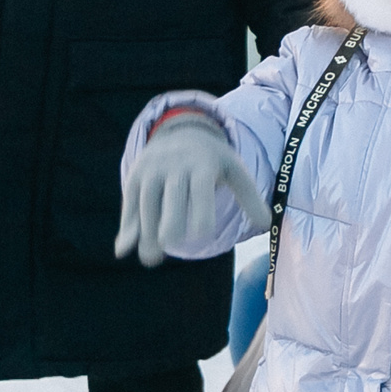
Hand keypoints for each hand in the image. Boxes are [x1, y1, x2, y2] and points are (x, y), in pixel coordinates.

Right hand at [115, 113, 267, 266]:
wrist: (182, 131)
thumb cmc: (213, 161)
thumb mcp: (234, 171)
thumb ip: (250, 197)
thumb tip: (267, 223)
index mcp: (202, 165)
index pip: (200, 190)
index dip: (201, 213)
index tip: (201, 236)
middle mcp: (174, 165)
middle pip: (171, 198)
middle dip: (169, 223)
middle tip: (168, 249)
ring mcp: (152, 170)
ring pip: (147, 203)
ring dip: (146, 231)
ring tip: (151, 259)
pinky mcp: (136, 176)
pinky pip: (130, 203)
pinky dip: (127, 225)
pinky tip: (123, 249)